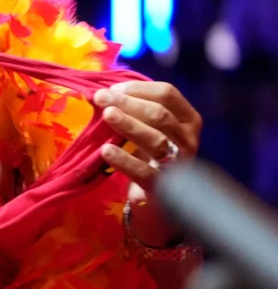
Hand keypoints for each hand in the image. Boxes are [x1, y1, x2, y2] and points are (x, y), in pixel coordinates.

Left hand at [94, 80, 202, 244]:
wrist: (158, 199)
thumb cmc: (149, 155)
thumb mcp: (148, 129)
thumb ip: (134, 110)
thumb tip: (103, 90)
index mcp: (187, 119)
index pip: (167, 94)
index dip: (138, 88)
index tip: (112, 88)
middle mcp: (188, 139)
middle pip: (160, 114)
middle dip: (128, 103)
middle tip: (101, 98)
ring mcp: (178, 164)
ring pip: (156, 139)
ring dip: (129, 125)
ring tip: (106, 115)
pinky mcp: (162, 187)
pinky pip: (144, 171)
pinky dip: (124, 160)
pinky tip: (106, 151)